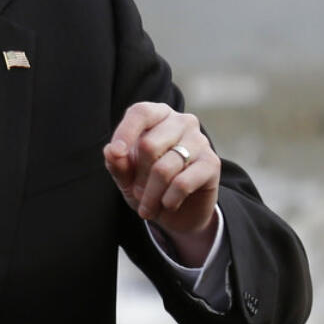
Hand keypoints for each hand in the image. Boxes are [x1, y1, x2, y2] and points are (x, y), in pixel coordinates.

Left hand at [103, 101, 218, 264]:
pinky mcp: (212, 163)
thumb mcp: (125, 175)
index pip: (140, 113)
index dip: (125, 132)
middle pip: (149, 146)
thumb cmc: (147, 184)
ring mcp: (200, 140)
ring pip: (164, 169)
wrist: (179, 211)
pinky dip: (169, 199)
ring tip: (147, 207)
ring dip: (151, 195)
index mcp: (157, 115)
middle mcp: (181, 122)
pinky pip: (182, 183)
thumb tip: (111, 151)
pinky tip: (168, 204)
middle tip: (137, 194)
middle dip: (138, 177)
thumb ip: (116, 162)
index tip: (116, 154)